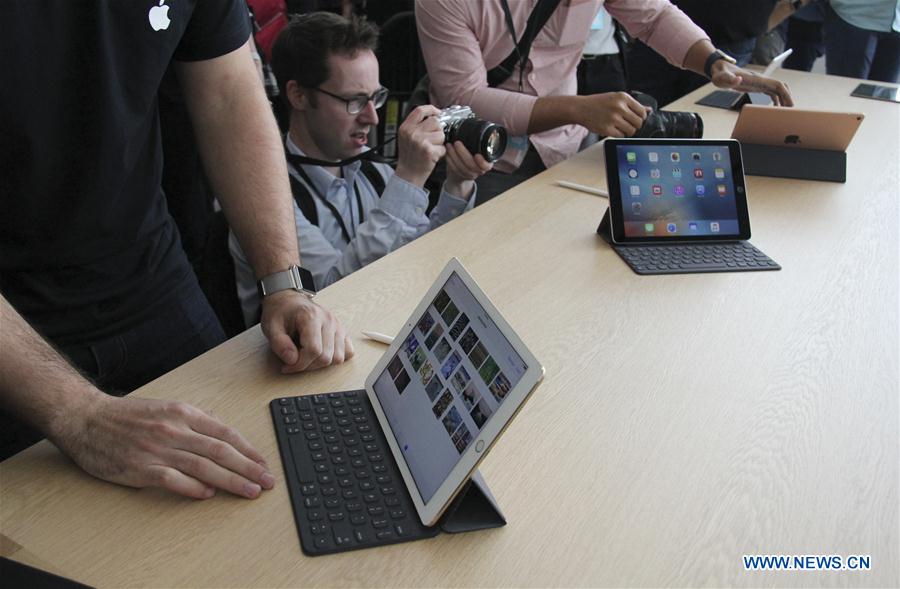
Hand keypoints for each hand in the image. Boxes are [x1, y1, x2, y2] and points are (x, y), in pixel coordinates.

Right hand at [52, 393, 273, 498]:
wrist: (85, 419)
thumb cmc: (127, 415)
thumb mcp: (166, 407)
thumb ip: (195, 418)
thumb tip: (222, 430)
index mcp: (183, 413)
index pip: (225, 433)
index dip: (248, 449)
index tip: (264, 462)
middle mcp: (175, 430)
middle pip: (220, 451)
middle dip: (248, 467)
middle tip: (267, 480)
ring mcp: (158, 449)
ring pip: (203, 466)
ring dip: (230, 481)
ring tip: (249, 490)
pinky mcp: (141, 468)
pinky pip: (173, 480)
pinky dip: (193, 488)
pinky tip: (209, 495)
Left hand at [260, 290, 353, 372]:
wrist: (289, 300)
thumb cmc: (280, 312)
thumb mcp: (271, 326)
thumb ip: (280, 344)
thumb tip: (292, 361)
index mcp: (311, 317)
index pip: (313, 350)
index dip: (299, 364)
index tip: (286, 366)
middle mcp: (329, 320)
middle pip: (326, 357)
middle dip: (308, 366)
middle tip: (293, 362)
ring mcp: (338, 325)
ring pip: (338, 358)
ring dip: (321, 364)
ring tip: (306, 357)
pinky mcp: (342, 331)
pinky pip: (348, 352)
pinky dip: (336, 357)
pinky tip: (321, 354)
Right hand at [394, 105, 446, 186]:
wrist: (408, 174)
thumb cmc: (409, 157)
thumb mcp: (406, 137)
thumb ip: (416, 125)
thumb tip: (434, 115)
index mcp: (405, 127)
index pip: (420, 110)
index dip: (431, 109)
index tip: (437, 113)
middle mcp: (412, 133)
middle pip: (435, 122)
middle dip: (437, 130)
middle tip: (433, 139)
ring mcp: (420, 142)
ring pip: (441, 134)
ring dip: (440, 142)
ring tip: (431, 148)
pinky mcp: (428, 151)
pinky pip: (443, 147)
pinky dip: (441, 153)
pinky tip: (433, 156)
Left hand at [444, 141, 491, 200]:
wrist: (464, 168)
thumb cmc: (471, 154)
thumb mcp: (477, 148)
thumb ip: (477, 142)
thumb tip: (476, 127)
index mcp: (486, 162)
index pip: (486, 166)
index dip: (482, 162)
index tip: (477, 155)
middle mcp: (479, 170)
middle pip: (472, 165)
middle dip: (463, 153)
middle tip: (457, 143)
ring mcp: (470, 174)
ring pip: (461, 167)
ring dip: (454, 155)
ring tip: (449, 145)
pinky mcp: (460, 176)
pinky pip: (454, 169)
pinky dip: (449, 160)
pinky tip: (447, 152)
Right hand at [575, 92, 648, 137]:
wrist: (581, 108)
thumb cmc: (599, 103)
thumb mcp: (616, 98)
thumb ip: (633, 105)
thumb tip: (649, 110)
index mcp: (623, 97)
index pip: (642, 112)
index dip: (641, 118)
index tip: (637, 119)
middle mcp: (619, 107)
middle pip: (639, 122)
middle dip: (635, 126)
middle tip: (628, 124)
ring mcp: (613, 118)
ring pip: (631, 131)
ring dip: (627, 131)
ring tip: (620, 127)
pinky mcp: (607, 129)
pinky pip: (621, 136)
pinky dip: (619, 135)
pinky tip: (613, 129)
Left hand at [711, 61, 793, 105]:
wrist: (719, 69)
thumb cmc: (720, 73)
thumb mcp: (722, 77)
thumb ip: (729, 79)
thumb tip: (738, 80)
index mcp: (756, 78)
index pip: (777, 85)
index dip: (786, 94)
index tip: (790, 105)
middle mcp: (761, 80)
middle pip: (781, 88)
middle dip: (787, 98)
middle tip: (790, 111)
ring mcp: (759, 83)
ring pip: (777, 90)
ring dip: (783, 100)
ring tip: (784, 112)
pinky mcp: (756, 86)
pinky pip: (771, 93)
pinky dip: (776, 100)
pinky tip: (775, 108)